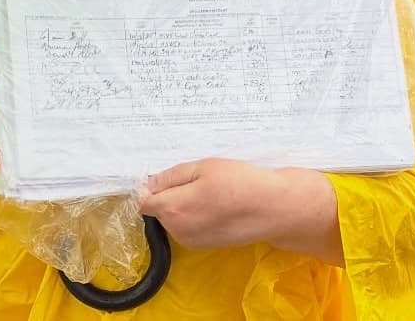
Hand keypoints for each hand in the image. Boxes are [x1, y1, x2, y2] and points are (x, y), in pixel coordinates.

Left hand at [138, 158, 289, 249]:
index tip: (166, 177)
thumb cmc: (238, 182)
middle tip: (197, 180)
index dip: (150, 187)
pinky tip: (215, 207)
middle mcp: (177, 231)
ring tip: (209, 193)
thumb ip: (170, 177)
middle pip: (159, 210)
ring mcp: (190, 241)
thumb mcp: (202, 168)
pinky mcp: (203, 246)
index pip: (143, 201)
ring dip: (182, 206)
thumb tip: (147, 184)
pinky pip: (187, 228)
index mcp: (172, 210)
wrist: (271, 209)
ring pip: (173, 219)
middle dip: (170, 195)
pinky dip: (194, 217)